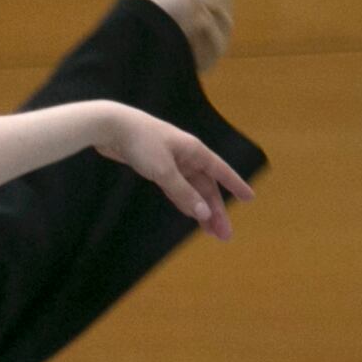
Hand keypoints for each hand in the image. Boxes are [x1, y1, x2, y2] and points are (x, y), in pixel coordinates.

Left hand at [90, 102, 252, 240]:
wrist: (111, 126)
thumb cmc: (140, 142)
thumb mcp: (164, 170)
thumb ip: (183, 193)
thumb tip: (202, 213)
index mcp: (195, 151)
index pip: (222, 172)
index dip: (236, 185)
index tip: (250, 198)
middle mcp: (187, 156)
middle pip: (207, 188)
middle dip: (216, 211)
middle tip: (224, 235)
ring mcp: (172, 162)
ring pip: (192, 190)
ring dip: (200, 210)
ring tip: (209, 231)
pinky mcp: (156, 167)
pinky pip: (176, 188)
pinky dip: (184, 201)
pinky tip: (190, 213)